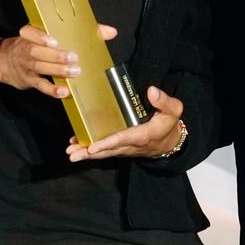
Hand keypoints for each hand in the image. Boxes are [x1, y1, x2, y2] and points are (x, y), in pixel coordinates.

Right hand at [0, 24, 116, 98]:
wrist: (4, 63)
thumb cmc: (37, 45)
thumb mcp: (48, 34)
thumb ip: (80, 32)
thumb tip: (111, 31)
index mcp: (30, 34)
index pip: (30, 32)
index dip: (40, 36)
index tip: (54, 39)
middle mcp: (26, 49)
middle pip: (37, 51)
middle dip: (55, 55)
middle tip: (73, 57)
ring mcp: (26, 66)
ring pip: (40, 68)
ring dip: (57, 70)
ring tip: (74, 72)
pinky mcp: (29, 81)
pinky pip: (40, 85)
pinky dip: (51, 89)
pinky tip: (64, 92)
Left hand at [65, 86, 183, 160]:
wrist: (171, 142)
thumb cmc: (169, 124)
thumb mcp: (173, 110)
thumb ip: (164, 101)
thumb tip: (151, 90)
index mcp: (142, 135)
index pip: (122, 139)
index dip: (107, 143)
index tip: (92, 147)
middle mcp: (131, 145)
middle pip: (108, 150)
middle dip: (90, 153)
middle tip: (72, 154)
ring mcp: (125, 148)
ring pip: (104, 152)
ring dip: (86, 154)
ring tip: (71, 153)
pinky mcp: (121, 148)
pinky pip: (105, 150)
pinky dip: (91, 150)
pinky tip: (77, 146)